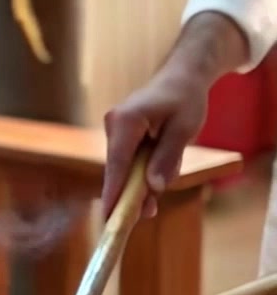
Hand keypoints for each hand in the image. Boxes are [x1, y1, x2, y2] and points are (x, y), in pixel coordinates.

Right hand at [102, 67, 209, 218]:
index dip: (114, 192)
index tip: (109, 217)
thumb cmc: (185, 99)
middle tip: (148, 214)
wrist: (182, 77)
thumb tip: (153, 187)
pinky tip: (158, 177)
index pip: (117, 163)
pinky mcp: (121, 137)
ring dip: (140, 185)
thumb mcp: (184, 129)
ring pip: (124, 169)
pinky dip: (142, 174)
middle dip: (131, 194)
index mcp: (126, 120)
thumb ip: (168, 158)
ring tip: (158, 194)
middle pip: (118, 170)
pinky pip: (129, 163)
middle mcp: (114, 125)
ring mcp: (116, 131)